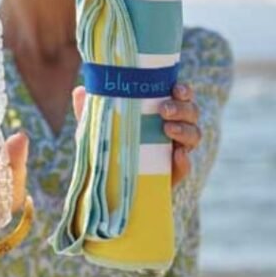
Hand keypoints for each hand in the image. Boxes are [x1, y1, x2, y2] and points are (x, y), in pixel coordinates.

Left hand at [72, 82, 199, 187]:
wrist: (109, 188)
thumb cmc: (108, 148)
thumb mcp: (97, 129)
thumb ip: (90, 111)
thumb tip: (80, 90)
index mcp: (161, 112)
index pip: (180, 96)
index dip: (183, 90)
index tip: (175, 88)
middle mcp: (174, 129)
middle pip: (192, 113)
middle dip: (182, 108)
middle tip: (164, 110)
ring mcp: (176, 151)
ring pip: (195, 136)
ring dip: (185, 130)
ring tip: (167, 129)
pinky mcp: (173, 175)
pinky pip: (185, 167)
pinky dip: (184, 161)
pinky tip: (177, 155)